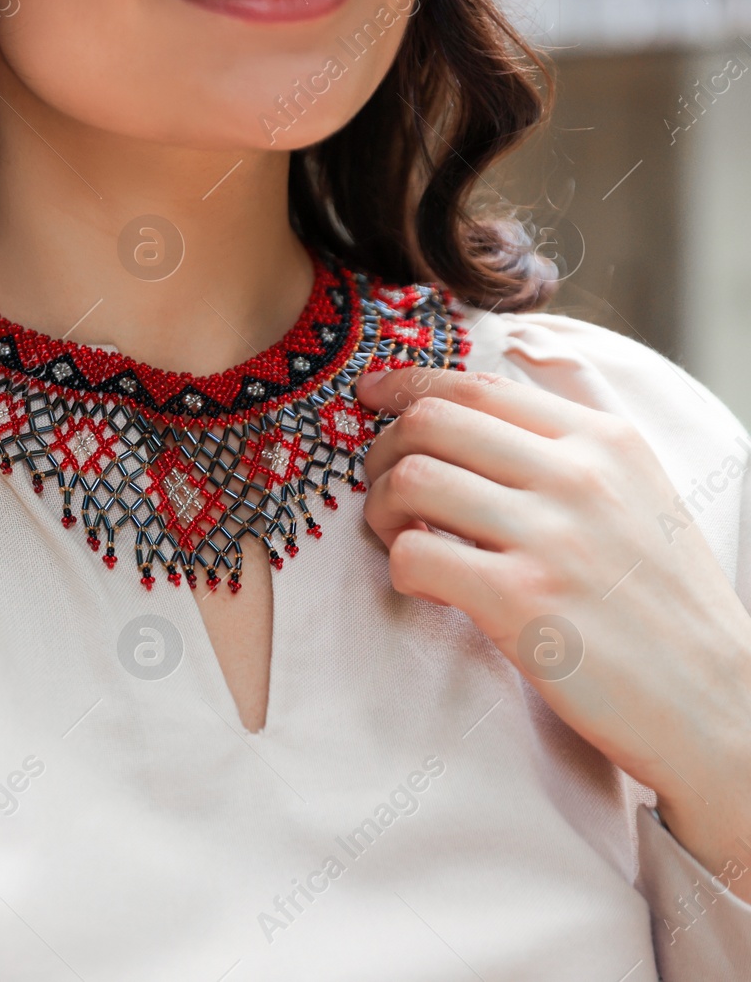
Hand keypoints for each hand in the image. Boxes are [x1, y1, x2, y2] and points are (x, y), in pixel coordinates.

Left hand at [356, 365, 750, 896]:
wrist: (719, 703)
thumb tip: (467, 419)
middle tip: (384, 489)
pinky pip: (413, 555)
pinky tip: (427, 587)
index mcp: (605, 440)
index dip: (406, 384)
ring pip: (410, 479)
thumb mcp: (636, 498)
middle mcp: (577, 474)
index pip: (476, 385)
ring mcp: (549, 536)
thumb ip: (563, 454)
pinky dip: (400, 569)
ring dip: (382, 509)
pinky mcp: (520, 599)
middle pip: (429, 421)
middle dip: (383, 451)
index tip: (372, 396)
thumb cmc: (663, 606)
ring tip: (403, 538)